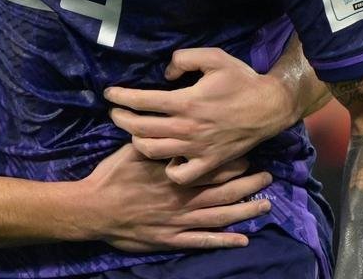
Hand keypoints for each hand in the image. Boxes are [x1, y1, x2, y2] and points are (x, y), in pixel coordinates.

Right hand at [79, 142, 271, 251]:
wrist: (94, 208)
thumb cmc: (112, 176)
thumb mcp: (131, 149)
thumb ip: (153, 140)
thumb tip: (166, 122)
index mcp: (174, 173)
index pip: (210, 165)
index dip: (232, 161)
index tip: (248, 153)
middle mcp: (182, 197)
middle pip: (222, 190)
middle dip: (247, 183)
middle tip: (267, 177)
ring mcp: (179, 220)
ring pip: (219, 215)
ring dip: (244, 211)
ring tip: (265, 205)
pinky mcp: (171, 239)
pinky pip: (203, 241)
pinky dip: (223, 240)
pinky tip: (242, 239)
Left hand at [105, 48, 297, 185]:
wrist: (269, 107)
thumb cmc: (241, 80)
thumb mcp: (214, 57)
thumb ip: (183, 59)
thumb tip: (163, 75)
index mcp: (186, 101)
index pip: (142, 101)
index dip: (120, 97)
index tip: (109, 94)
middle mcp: (187, 127)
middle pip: (140, 128)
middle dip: (120, 119)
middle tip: (114, 112)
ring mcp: (197, 148)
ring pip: (153, 151)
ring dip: (136, 141)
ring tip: (134, 132)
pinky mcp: (208, 162)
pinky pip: (180, 174)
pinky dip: (167, 168)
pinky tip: (164, 157)